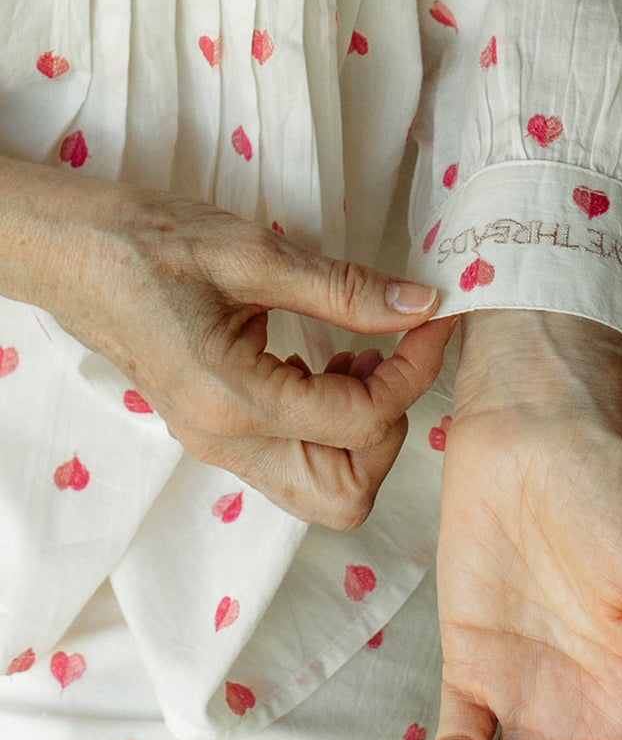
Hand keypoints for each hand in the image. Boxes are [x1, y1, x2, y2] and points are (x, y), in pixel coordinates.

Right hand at [0, 158, 450, 527]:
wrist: (73, 251)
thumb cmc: (149, 244)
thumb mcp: (256, 254)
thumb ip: (345, 290)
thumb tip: (419, 305)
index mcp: (233, 401)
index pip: (362, 423)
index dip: (414, 373)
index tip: (430, 322)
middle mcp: (225, 442)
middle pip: (345, 495)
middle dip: (390, 431)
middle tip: (393, 357)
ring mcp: (218, 446)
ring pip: (324, 490)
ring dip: (363, 433)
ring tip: (361, 356)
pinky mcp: (218, 434)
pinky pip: (297, 462)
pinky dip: (334, 426)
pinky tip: (331, 362)